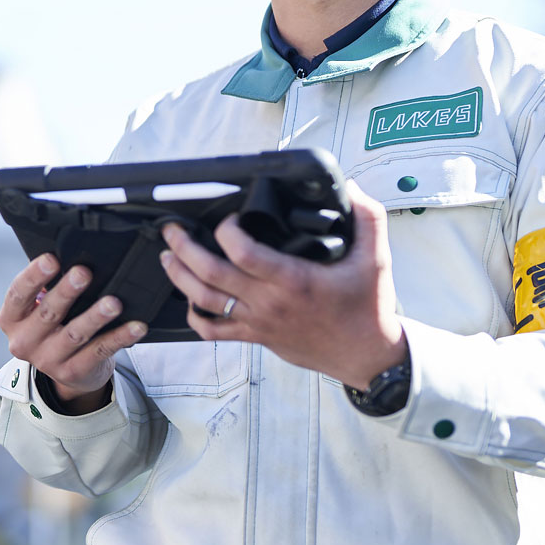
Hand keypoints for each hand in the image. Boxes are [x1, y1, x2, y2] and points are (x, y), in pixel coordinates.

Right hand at [0, 255, 148, 412]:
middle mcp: (24, 342)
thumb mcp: (38, 309)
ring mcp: (48, 360)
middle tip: (84, 273)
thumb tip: (70, 253)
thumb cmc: (52, 326)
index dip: (33, 275)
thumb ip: (46, 287)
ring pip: (74, 334)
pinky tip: (135, 326)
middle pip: (47, 313)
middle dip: (67, 292)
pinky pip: (99, 351)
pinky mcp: (73, 372)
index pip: (18, 294)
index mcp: (11, 319)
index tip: (51, 259)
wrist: (65, 372)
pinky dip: (119, 337)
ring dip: (95, 317)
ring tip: (112, 303)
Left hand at [158, 180, 405, 389]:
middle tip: (172, 229)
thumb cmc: (368, 308)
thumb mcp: (376, 259)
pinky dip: (195, 316)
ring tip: (168, 256)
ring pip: (204, 301)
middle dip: (184, 248)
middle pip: (211, 274)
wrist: (367, 356)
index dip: (228, 231)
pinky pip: (215, 331)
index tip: (231, 218)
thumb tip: (350, 188)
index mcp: (294, 280)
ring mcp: (259, 322)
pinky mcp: (256, 337)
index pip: (244, 254)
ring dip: (179, 276)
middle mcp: (269, 302)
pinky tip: (189, 300)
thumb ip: (368, 218)